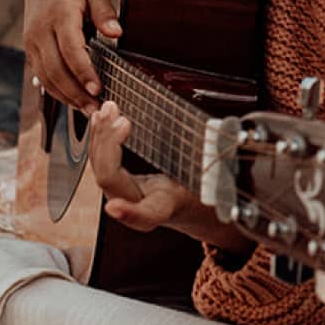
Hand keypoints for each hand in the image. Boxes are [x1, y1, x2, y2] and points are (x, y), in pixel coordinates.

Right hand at [21, 0, 121, 111]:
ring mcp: (31, 41)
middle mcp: (40, 31)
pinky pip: (41, 74)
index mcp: (58, 15)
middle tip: (96, 110)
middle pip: (56, 69)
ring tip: (87, 110)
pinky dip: (56, 89)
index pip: (70, 50)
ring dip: (66, 96)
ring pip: (46, 76)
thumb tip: (116, 34)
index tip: (98, 89)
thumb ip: (105, 12)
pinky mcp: (29, 48)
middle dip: (76, 93)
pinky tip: (73, 100)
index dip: (84, 72)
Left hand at [89, 104, 253, 252]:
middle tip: (118, 116)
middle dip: (109, 145)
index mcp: (165, 207)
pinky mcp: (118, 183)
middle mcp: (139, 204)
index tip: (114, 207)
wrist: (194, 206)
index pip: (146, 215)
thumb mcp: (214, 178)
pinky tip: (98, 119)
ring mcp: (124, 195)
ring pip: (100, 169)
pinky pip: (101, 161)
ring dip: (101, 135)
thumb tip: (226, 135)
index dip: (130, 214)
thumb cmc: (205, 191)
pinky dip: (99, 137)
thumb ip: (213, 162)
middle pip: (110, 179)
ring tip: (107, 109)